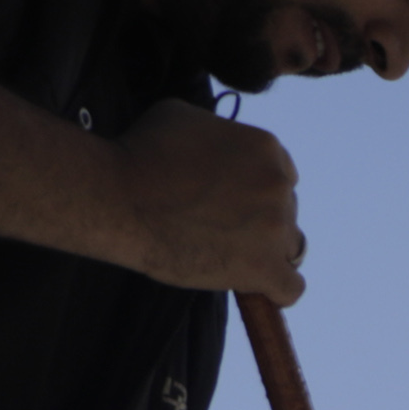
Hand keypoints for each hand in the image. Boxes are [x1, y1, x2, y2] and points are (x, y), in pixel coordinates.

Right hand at [108, 101, 303, 299]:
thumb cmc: (140, 153)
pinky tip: (257, 289)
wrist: (117, 197)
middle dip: (257, 220)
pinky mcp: (263, 267)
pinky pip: (291, 288)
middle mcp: (279, 185)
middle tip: (215, 226)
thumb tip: (221, 145)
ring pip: (289, 248)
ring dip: (266, 252)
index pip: (281, 176)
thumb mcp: (184, 118)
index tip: (229, 200)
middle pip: (285, 211)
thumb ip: (219, 133)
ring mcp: (275, 227)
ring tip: (230, 255)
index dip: (255, 190)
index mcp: (266, 148)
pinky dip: (276, 291)